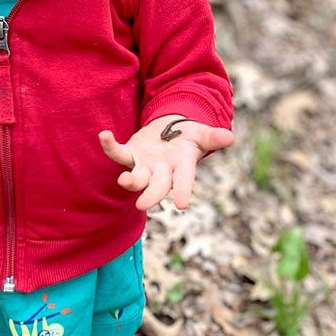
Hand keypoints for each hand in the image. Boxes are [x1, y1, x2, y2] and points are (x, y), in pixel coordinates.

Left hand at [99, 115, 233, 210]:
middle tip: (142, 205)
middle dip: (150, 195)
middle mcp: (162, 171)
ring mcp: (144, 165)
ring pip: (136, 178)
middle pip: (156, 187)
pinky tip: (104, 135)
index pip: (184, 181)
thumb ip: (213, 137)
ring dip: (130, 180)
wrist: (170, 131)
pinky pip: (118, 153)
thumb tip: (230, 137)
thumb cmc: (188, 136)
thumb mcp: (201, 134)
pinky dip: (110, 146)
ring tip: (124, 180)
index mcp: (181, 167)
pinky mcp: (130, 154)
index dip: (183, 191)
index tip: (182, 204)